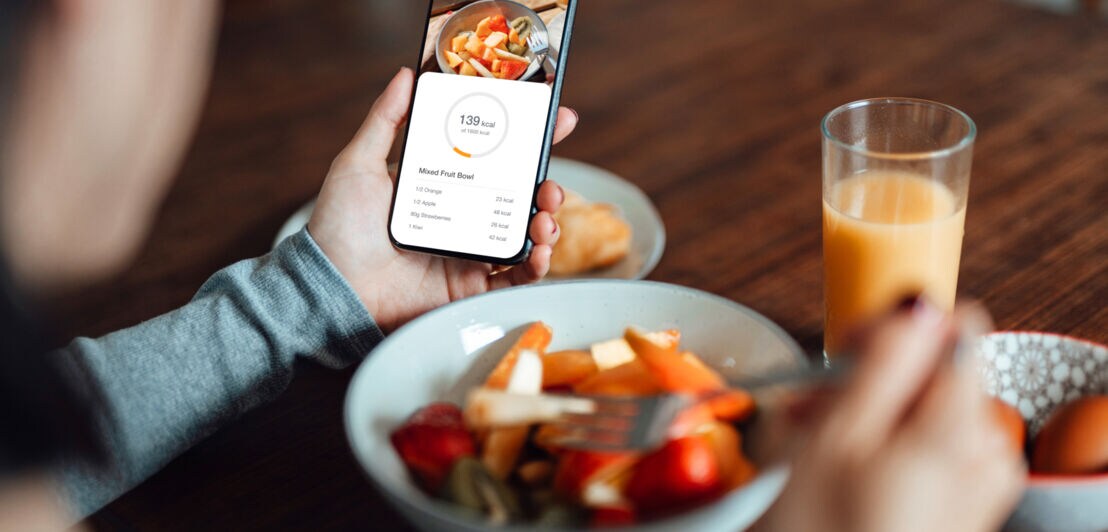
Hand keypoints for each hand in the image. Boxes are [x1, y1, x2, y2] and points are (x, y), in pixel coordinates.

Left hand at [308, 68, 578, 332]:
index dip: (530, 140)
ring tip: (544, 218)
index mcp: (445, 186)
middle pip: (520, 198)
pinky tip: (538, 251)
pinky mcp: (471, 289)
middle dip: (547, 188)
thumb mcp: (359, 164)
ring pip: (525, 235)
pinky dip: (536, 265)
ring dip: (547, 223)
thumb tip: (406, 74)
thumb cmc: (339, 229)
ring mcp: (470, 254)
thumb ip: (384, 119)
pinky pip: (516, 277)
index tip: (557, 118)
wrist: (334, 288)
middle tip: (549, 185)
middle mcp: (462, 219)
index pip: (496, 158)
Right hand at [754, 300, 1024, 531]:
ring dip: (870, 414)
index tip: (848, 356)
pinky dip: (886, 449)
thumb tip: (918, 302)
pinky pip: (932, 450)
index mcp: (959, 425)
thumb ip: (885, 361)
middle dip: (872, 379)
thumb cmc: (822, 531)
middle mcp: (986, 452)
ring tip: (817, 448)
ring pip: (927, 410)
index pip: (954, 326)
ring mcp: (979, 485)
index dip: (894, 330)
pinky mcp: (965, 507)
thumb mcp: (835, 435)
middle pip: (938, 371)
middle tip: (813, 412)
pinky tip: (842, 473)